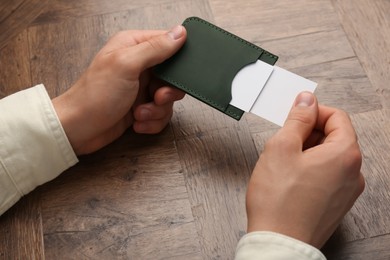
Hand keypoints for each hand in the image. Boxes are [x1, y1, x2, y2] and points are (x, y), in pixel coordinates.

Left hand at [52, 26, 186, 154]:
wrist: (79, 129)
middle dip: (167, 93)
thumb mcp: (127, 65)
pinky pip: (161, 114)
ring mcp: (140, 88)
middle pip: (172, 76)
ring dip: (157, 111)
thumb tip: (179, 32)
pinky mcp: (141, 107)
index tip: (169, 76)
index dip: (176, 60)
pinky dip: (151, 122)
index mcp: (133, 46)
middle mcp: (139, 66)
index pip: (168, 43)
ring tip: (138, 113)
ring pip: (168, 99)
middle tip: (156, 98)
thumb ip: (155, 48)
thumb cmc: (95, 96)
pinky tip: (136, 122)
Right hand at [246, 92, 364, 247]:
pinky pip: (326, 175)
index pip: (337, 116)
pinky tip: (289, 180)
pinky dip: (309, 169)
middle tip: (283, 141)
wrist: (279, 242)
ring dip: (306, 152)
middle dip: (308, 133)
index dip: (312, 111)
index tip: (294, 116)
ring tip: (283, 164)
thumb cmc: (278, 201)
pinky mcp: (336, 204)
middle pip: (334, 136)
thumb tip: (307, 100)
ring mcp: (346, 191)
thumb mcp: (282, 147)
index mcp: (345, 155)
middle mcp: (353, 173)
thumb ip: (297, 119)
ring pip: (328, 157)